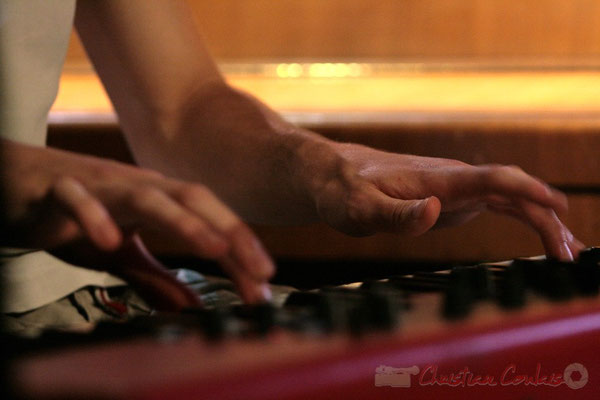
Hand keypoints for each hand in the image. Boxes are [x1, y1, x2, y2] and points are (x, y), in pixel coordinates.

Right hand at [1, 139, 273, 303]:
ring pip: (147, 196)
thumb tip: (190, 306)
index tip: (264, 283)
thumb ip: (156, 278)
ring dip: (184, 221)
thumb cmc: (75, 214)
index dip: (240, 248)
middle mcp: (139, 187)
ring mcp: (101, 185)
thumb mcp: (122, 254)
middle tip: (260, 269)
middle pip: (193, 199)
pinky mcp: (58, 189)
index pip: (209, 221)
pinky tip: (110, 240)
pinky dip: (94, 215)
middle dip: (231, 231)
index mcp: (158, 200)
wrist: (18, 185)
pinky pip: (77, 198)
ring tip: (214, 248)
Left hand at [300, 141, 583, 259]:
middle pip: (512, 191)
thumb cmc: (346, 192)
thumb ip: (396, 213)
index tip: (557, 206)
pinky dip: (525, 218)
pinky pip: (500, 205)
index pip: (490, 178)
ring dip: (542, 222)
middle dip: (545, 218)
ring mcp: (457, 189)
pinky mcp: (454, 199)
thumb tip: (435, 210)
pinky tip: (542, 235)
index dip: (526, 189)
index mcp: (436, 179)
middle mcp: (454, 179)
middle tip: (571, 255)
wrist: (339, 176)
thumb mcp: (360, 209)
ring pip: (512, 199)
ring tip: (569, 252)